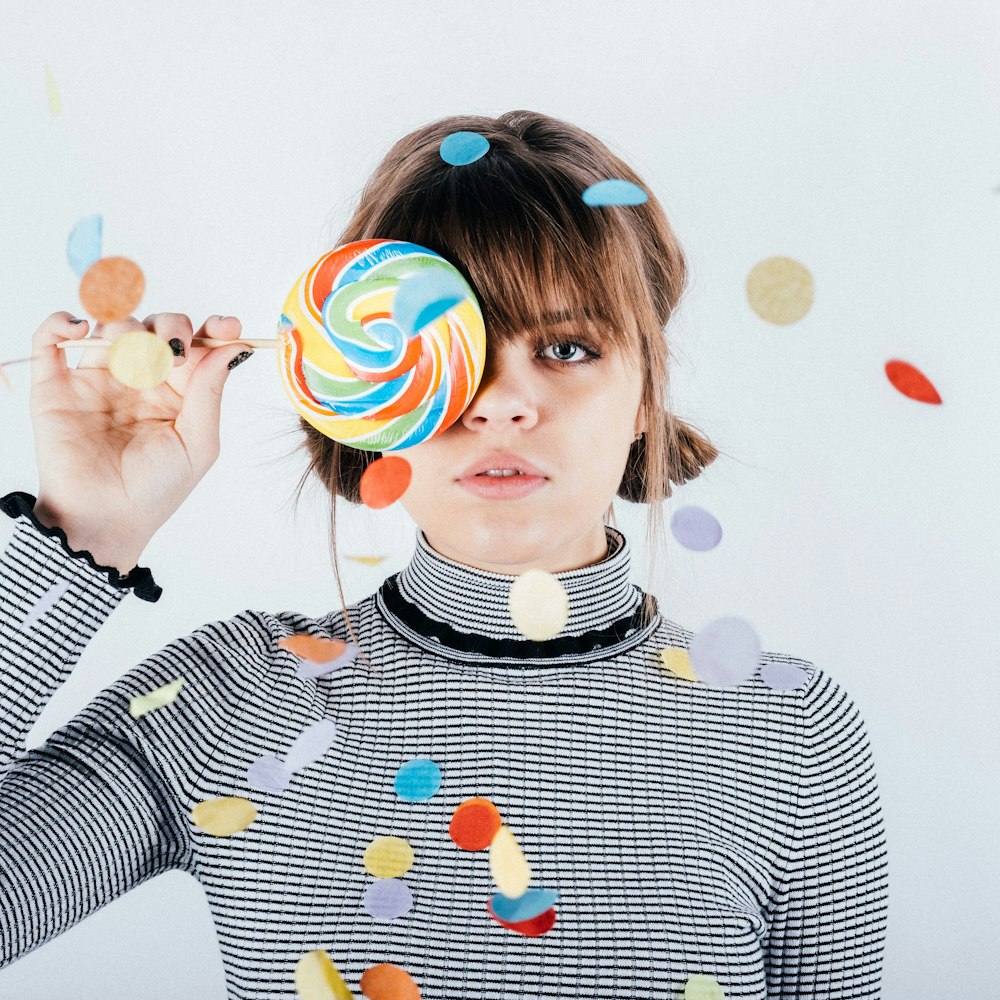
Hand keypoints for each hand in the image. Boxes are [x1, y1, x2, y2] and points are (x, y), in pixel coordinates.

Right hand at [28, 311, 252, 567]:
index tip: (226, 325)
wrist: (104, 518)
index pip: (196, 347)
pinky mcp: (56, 386)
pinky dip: (60, 323)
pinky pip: (49, 340)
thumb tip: (231, 345)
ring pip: (112, 327)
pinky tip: (80, 329)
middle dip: (170, 327)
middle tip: (174, 352)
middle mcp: (139, 381)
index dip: (213, 329)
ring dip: (126, 328)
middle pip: (156, 328)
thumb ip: (210, 392)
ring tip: (132, 357)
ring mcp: (97, 380)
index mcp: (177, 394)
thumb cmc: (156, 490)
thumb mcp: (198, 443)